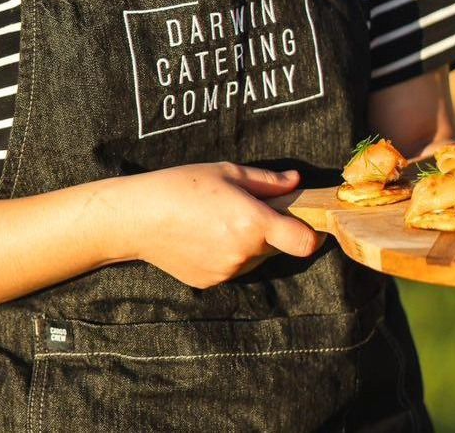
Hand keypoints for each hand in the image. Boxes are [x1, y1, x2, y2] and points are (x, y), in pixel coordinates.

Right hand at [120, 162, 322, 288]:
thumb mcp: (228, 172)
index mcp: (253, 223)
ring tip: (218, 219)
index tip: (313, 225)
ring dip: (249, 243)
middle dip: (273, 230)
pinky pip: (232, 268)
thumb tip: (296, 182)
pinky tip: (204, 235)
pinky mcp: (211, 282)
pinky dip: (228, 254)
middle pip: (277, 246)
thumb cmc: (183, 186)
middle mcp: (244, 253)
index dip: (315, 235)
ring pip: (254, 258)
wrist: (139, 217)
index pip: (304, 243)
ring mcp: (227, 272)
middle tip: (249, 208)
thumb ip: (267, 181)